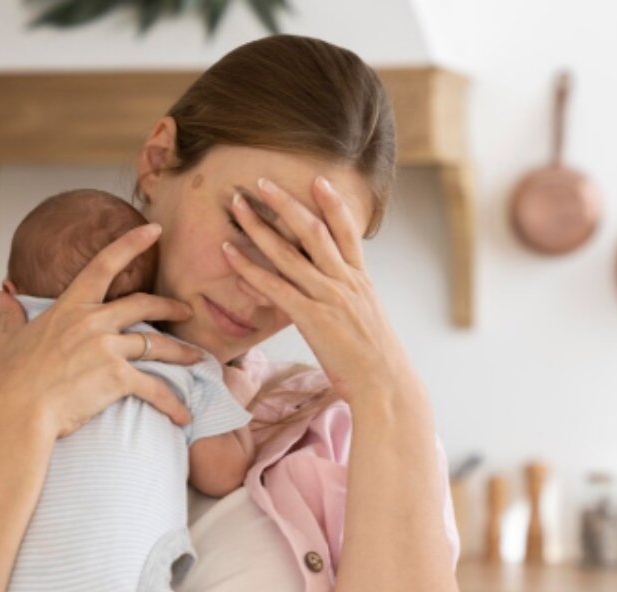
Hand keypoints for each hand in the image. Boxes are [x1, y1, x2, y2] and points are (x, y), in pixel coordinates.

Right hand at [0, 224, 202, 440]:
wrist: (18, 409)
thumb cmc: (11, 378)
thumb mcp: (8, 340)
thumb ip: (9, 315)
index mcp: (71, 307)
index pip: (104, 264)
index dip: (131, 243)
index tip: (155, 229)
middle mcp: (93, 321)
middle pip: (144, 305)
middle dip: (171, 306)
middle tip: (188, 309)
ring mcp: (107, 348)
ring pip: (157, 345)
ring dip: (182, 353)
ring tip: (198, 359)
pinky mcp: (118, 377)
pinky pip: (155, 388)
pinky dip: (172, 402)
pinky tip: (184, 414)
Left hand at [221, 176, 419, 406]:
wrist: (385, 385)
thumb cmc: (376, 360)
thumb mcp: (367, 320)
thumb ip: (350, 300)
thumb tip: (335, 293)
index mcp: (361, 281)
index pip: (347, 231)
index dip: (332, 203)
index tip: (317, 180)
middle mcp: (345, 282)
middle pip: (313, 231)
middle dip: (286, 203)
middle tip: (261, 182)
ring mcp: (328, 298)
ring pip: (289, 253)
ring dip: (259, 226)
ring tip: (238, 205)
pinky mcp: (312, 318)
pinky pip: (275, 286)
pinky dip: (250, 267)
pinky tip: (230, 253)